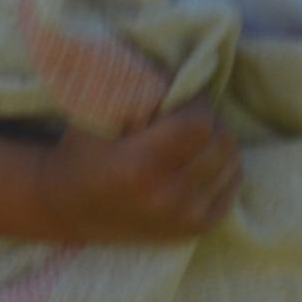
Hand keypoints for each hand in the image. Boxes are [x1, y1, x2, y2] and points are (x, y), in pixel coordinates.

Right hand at [32, 104, 240, 242]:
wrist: (68, 208)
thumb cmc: (82, 152)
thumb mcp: (97, 115)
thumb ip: (137, 92)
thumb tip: (180, 71)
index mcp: (139, 167)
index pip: (199, 124)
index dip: (197, 103)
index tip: (184, 95)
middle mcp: (166, 197)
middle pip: (221, 142)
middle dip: (210, 120)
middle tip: (189, 115)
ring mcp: (183, 218)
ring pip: (232, 163)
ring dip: (217, 143)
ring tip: (192, 139)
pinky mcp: (194, 230)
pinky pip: (232, 188)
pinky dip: (223, 169)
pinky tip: (199, 162)